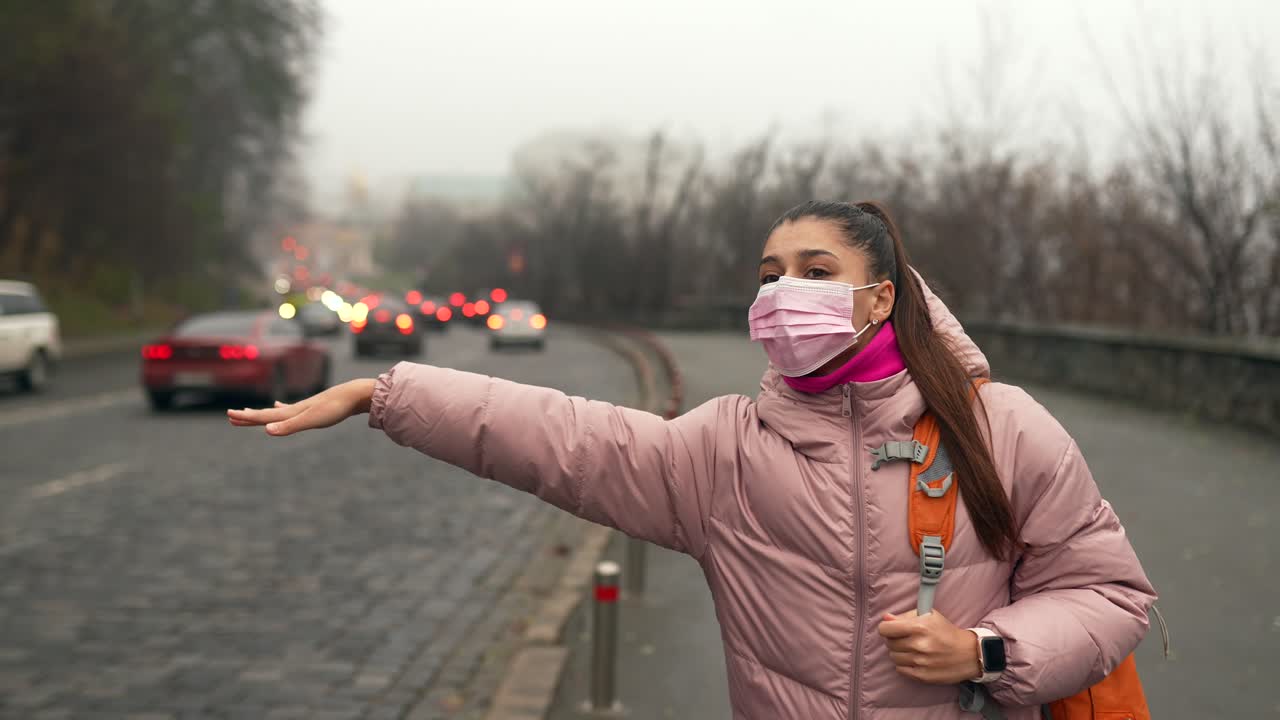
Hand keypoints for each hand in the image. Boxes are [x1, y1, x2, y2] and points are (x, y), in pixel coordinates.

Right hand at [227, 378, 376, 435]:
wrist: (354, 395)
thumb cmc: (334, 409)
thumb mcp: (311, 421)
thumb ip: (289, 426)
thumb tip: (266, 431)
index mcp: (292, 413)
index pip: (264, 416)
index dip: (246, 418)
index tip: (229, 416)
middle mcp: (295, 409)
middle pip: (267, 413)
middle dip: (249, 416)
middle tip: (232, 416)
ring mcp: (304, 407)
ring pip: (278, 411)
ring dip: (263, 413)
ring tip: (252, 411)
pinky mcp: (314, 407)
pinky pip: (292, 409)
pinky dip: (283, 409)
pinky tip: (282, 406)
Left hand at [877, 609, 982, 684]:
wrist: (969, 654)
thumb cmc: (947, 632)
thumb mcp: (929, 616)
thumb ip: (905, 616)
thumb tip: (886, 618)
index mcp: (919, 627)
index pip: (885, 629)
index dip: (886, 628)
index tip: (891, 629)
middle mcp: (918, 645)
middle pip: (889, 643)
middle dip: (894, 639)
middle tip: (906, 638)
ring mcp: (920, 662)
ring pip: (893, 657)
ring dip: (899, 652)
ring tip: (912, 649)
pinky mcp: (922, 676)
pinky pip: (900, 669)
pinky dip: (904, 664)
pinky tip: (915, 659)